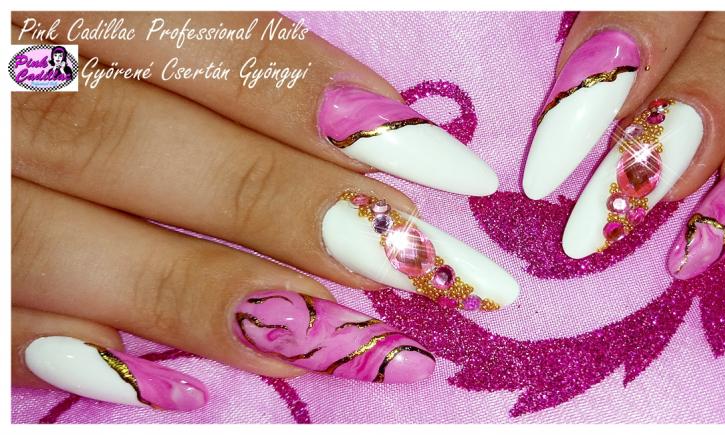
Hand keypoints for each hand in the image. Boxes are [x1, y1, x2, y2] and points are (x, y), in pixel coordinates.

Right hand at [11, 12, 519, 409]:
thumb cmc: (46, 69)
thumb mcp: (114, 35)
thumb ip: (221, 66)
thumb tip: (368, 134)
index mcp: (49, 5)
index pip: (203, 38)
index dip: (325, 104)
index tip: (447, 170)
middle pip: (140, 144)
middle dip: (295, 208)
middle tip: (430, 268)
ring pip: (65, 241)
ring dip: (212, 295)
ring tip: (350, 335)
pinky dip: (81, 358)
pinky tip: (184, 391)